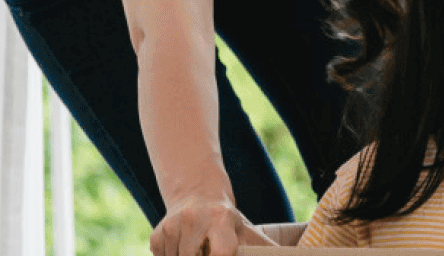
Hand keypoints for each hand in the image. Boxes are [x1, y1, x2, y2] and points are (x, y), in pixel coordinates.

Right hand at [148, 198, 269, 255]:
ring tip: (198, 249)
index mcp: (221, 220)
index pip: (220, 255)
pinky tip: (183, 250)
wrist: (197, 194)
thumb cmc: (226, 220)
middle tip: (207, 249)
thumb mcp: (245, 231)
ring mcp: (172, 226)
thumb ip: (260, 248)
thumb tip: (285, 255)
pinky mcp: (158, 233)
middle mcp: (193, 219)